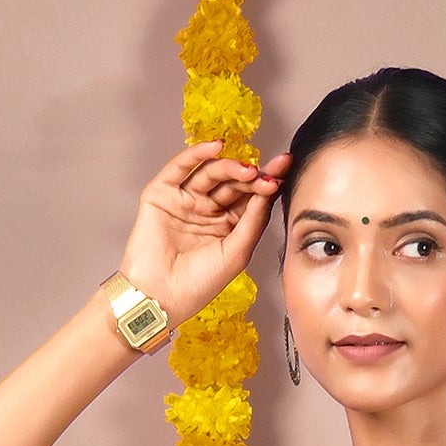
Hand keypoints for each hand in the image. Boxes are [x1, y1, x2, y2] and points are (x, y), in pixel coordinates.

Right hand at [116, 143, 291, 331]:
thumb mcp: (237, 253)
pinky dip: (197, 153)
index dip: (266, 183)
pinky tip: (216, 148)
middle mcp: (207, 210)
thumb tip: (268, 190)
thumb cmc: (197, 285)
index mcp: (227, 226)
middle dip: (252, 176)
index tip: (284, 168)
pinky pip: (181, 167)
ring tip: (247, 170)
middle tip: (267, 174)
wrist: (161, 297)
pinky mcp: (163, 193)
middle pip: (232, 183)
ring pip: (211, 173)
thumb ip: (253, 221)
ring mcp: (185, 200)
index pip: (249, 198)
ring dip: (230, 167)